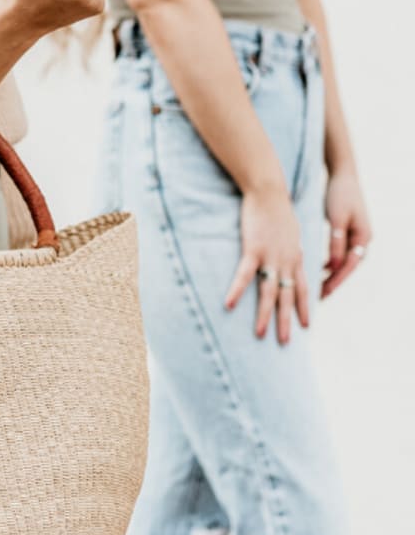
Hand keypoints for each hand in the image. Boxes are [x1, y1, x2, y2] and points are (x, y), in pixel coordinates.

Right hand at [225, 186, 307, 344]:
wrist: (270, 191)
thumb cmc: (278, 207)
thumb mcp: (292, 229)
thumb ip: (292, 245)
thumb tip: (294, 251)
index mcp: (296, 257)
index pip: (303, 288)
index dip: (305, 308)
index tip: (307, 326)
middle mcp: (287, 262)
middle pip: (287, 297)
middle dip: (286, 321)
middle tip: (285, 343)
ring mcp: (271, 257)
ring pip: (269, 293)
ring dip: (264, 315)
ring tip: (259, 334)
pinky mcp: (253, 250)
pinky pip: (245, 276)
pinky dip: (237, 291)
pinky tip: (228, 305)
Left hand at [322, 165, 370, 298]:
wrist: (343, 176)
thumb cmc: (339, 195)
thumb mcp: (336, 219)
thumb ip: (335, 243)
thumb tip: (333, 267)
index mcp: (363, 237)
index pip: (349, 266)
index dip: (336, 280)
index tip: (323, 293)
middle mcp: (362, 240)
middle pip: (348, 268)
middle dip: (334, 282)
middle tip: (318, 297)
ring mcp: (357, 236)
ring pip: (344, 262)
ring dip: (332, 275)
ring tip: (317, 288)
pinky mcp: (348, 233)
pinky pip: (340, 253)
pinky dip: (330, 262)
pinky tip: (318, 269)